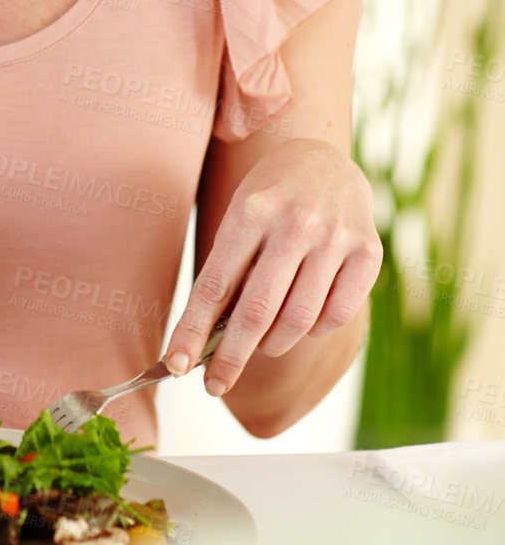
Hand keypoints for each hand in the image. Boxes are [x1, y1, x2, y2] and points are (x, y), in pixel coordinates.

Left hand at [164, 141, 382, 395]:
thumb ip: (229, 271)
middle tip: (213, 384)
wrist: (323, 159)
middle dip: (230, 357)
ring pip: (297, 321)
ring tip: (260, 343)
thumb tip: (206, 341)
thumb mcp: (239, 217)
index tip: (175, 365)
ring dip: (271, 344)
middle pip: (256, 312)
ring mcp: (336, 237)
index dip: (193, 330)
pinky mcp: (368, 252)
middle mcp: (296, 222)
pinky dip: (313, 330)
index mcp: (251, 210)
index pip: (215, 284)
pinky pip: (336, 316)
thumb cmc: (268, 198)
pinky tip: (302, 320)